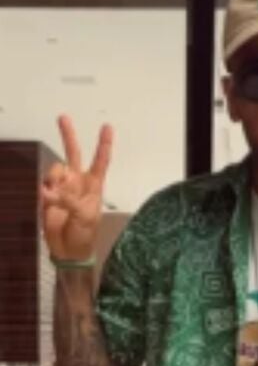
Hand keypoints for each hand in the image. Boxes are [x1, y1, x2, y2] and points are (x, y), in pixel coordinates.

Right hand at [39, 115, 112, 261]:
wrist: (68, 248)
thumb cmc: (84, 232)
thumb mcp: (84, 217)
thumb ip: (71, 200)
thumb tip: (53, 190)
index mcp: (93, 185)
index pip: (100, 161)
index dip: (103, 144)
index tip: (107, 126)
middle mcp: (77, 181)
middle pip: (73, 153)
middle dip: (68, 135)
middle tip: (63, 117)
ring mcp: (60, 186)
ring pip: (55, 169)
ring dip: (55, 178)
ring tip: (57, 197)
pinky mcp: (46, 194)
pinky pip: (43, 183)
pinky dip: (44, 190)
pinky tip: (47, 200)